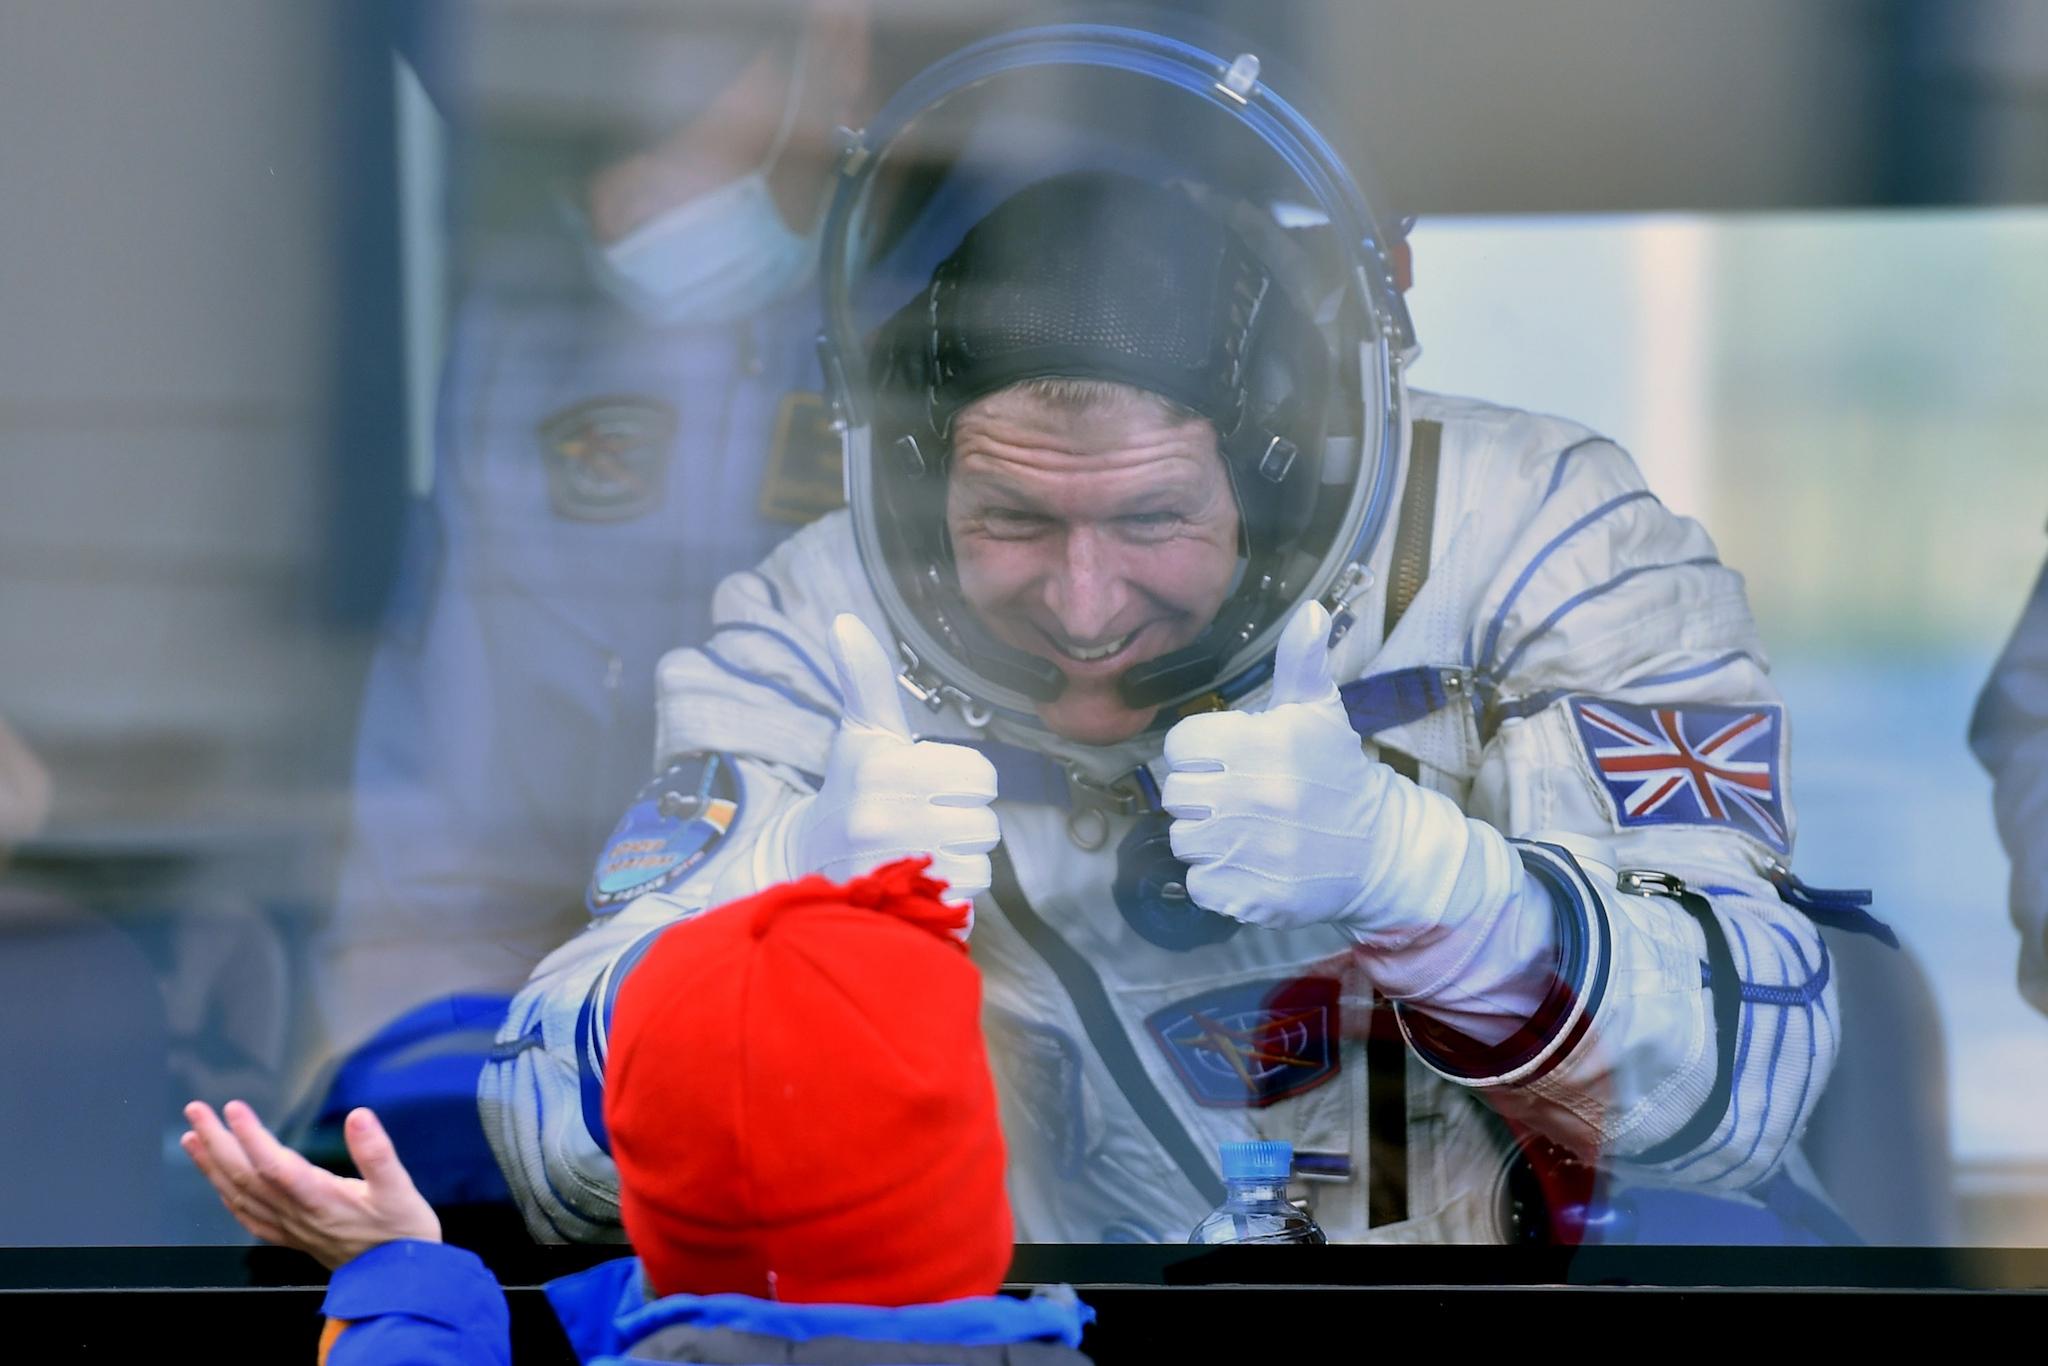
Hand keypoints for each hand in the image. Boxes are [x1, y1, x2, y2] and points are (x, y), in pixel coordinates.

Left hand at [180, 1100, 439, 1269]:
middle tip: (196, 1111)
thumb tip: (359, 1116)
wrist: (398, 1282)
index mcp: (320, 1200)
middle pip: (245, 1176)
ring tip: (192, 1138)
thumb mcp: (400, 1190)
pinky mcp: (293, 1238)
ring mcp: (290, 1228)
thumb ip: (377, 1153)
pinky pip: (249, 1218)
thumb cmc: (402, 1235)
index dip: (251, 1135)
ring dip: (212, 1165)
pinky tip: (219, 1184)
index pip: (274, 1165)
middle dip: (218, 1141)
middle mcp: (296, 1215)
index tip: (233, 1107)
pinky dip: (227, 1197)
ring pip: (240, 1195)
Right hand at [783, 615, 1000, 918]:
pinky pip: (968, 903)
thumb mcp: (860, 734)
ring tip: (918, 853)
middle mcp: (887, 819)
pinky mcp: (901, 912)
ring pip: (981, 866)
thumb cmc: (849, 789)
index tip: (930, 787)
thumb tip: (844, 620)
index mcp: (886, 769)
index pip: (983, 778)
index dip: (965, 784)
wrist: (805, 864)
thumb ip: (866, 679)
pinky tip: (917, 882)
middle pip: (987, 825)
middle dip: (961, 824)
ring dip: (959, 862)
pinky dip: (951, 896)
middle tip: (921, 823)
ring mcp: (894, 870)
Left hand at [1162, 601, 1413, 931]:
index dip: (1201, 753)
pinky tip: (1251, 864)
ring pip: (1183, 840)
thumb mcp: (1320, 712)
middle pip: (1176, 796)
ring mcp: (1250, 851)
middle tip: (1239, 799)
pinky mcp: (1251, 896)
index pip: (1180, 746)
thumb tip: (1310, 610)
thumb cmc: (1337, 775)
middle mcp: (1251, 797)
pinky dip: (1219, 880)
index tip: (1229, 761)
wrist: (1378, 851)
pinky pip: (1199, 885)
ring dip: (1208, 839)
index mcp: (1259, 745)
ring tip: (1247, 832)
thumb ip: (1302, 661)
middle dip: (1202, 796)